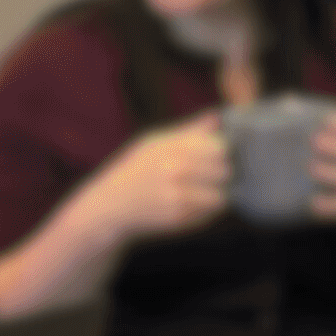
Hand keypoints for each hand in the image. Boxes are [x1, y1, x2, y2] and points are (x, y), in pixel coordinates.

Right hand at [93, 119, 232, 242]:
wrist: (111, 205)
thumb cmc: (136, 170)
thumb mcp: (156, 143)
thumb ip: (189, 132)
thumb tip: (217, 117)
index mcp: (172, 147)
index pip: (220, 148)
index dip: (223, 153)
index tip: (216, 157)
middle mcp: (176, 171)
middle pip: (225, 171)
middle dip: (222, 175)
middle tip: (210, 177)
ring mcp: (177, 196)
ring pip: (221, 196)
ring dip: (216, 195)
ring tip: (202, 193)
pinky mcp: (178, 218)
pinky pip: (209, 215)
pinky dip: (205, 212)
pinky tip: (191, 206)